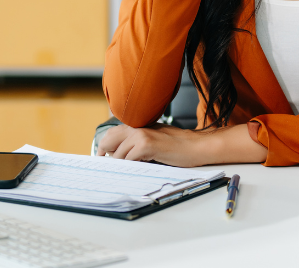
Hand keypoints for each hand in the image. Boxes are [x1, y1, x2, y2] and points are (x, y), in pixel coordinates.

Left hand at [97, 123, 265, 166]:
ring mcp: (140, 134)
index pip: (111, 133)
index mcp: (137, 124)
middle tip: (106, 168)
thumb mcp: (154, 140)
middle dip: (104, 155)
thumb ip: (137, 143)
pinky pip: (128, 159)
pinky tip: (132, 172)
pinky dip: (127, 167)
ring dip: (117, 165)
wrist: (195, 146)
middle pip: (107, 140)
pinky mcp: (146, 145)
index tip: (102, 159)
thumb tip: (119, 155)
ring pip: (116, 153)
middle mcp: (136, 126)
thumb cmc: (177, 146)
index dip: (104, 147)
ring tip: (119, 174)